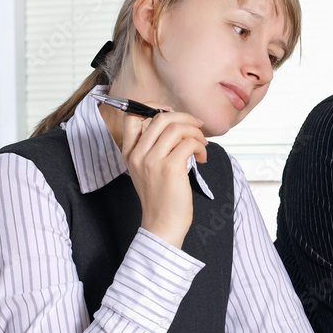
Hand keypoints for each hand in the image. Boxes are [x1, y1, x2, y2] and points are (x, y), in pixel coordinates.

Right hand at [121, 105, 207, 248]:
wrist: (162, 225)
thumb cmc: (160, 199)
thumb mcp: (147, 170)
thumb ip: (154, 148)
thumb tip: (176, 125)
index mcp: (130, 153)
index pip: (134, 116)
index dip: (155, 107)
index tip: (173, 115)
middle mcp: (138, 154)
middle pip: (160, 117)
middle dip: (184, 118)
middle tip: (197, 127)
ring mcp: (153, 161)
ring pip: (176, 128)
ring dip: (195, 133)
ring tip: (201, 145)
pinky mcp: (170, 168)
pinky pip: (189, 143)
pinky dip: (201, 147)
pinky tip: (202, 158)